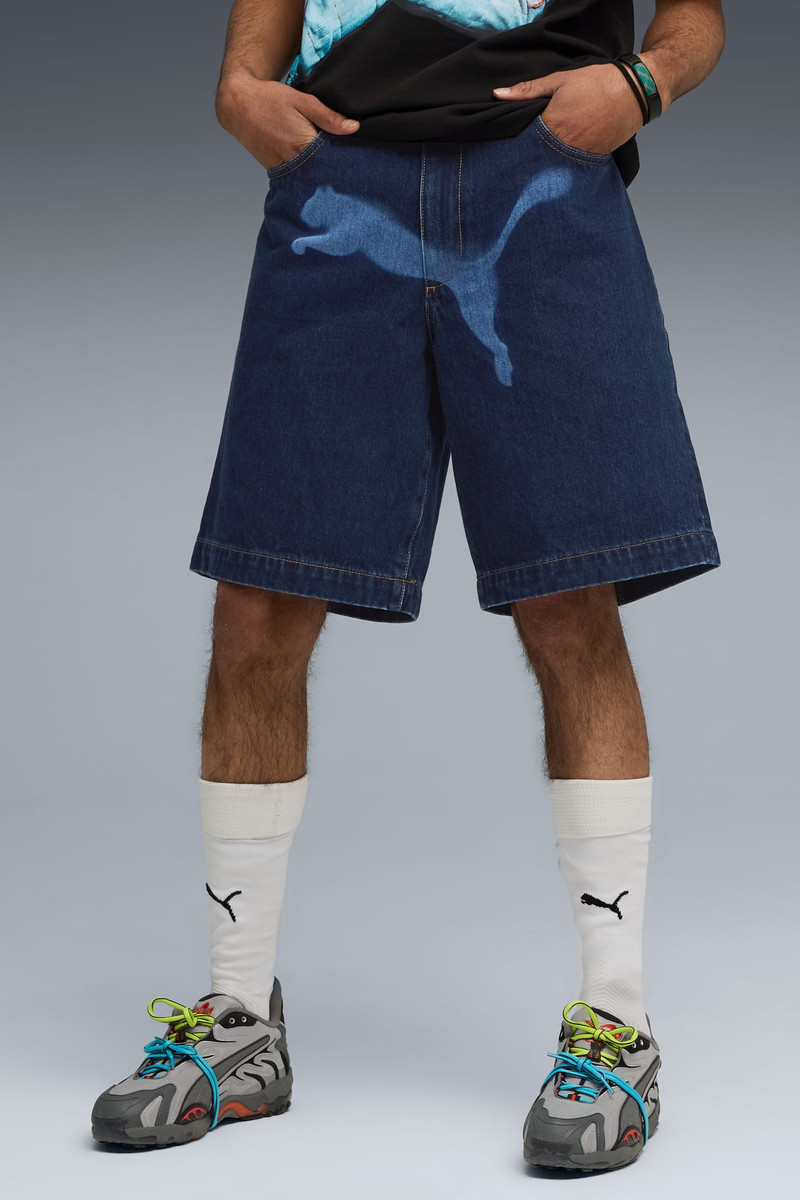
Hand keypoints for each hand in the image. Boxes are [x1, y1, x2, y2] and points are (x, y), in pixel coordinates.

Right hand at [216, 76, 359, 169]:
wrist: (238, 105)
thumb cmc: (270, 99)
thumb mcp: (302, 101)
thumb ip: (329, 117)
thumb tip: (354, 128)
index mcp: (303, 146)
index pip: (333, 161)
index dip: (346, 160)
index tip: (358, 160)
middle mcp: (293, 163)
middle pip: (323, 172)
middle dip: (335, 168)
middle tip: (350, 166)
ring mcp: (283, 169)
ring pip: (310, 176)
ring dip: (321, 172)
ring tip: (333, 165)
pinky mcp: (276, 171)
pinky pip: (297, 176)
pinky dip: (307, 172)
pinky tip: (315, 165)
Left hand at [494, 63, 643, 155]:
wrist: (637, 91)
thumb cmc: (597, 82)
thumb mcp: (560, 80)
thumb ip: (527, 90)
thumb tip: (497, 94)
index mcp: (552, 125)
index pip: (524, 144)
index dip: (517, 147)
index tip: (510, 151)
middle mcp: (565, 144)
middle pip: (539, 160)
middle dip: (531, 161)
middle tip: (522, 164)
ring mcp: (581, 155)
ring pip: (556, 167)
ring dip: (549, 166)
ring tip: (545, 163)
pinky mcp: (595, 160)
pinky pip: (575, 169)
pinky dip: (567, 168)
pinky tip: (562, 164)